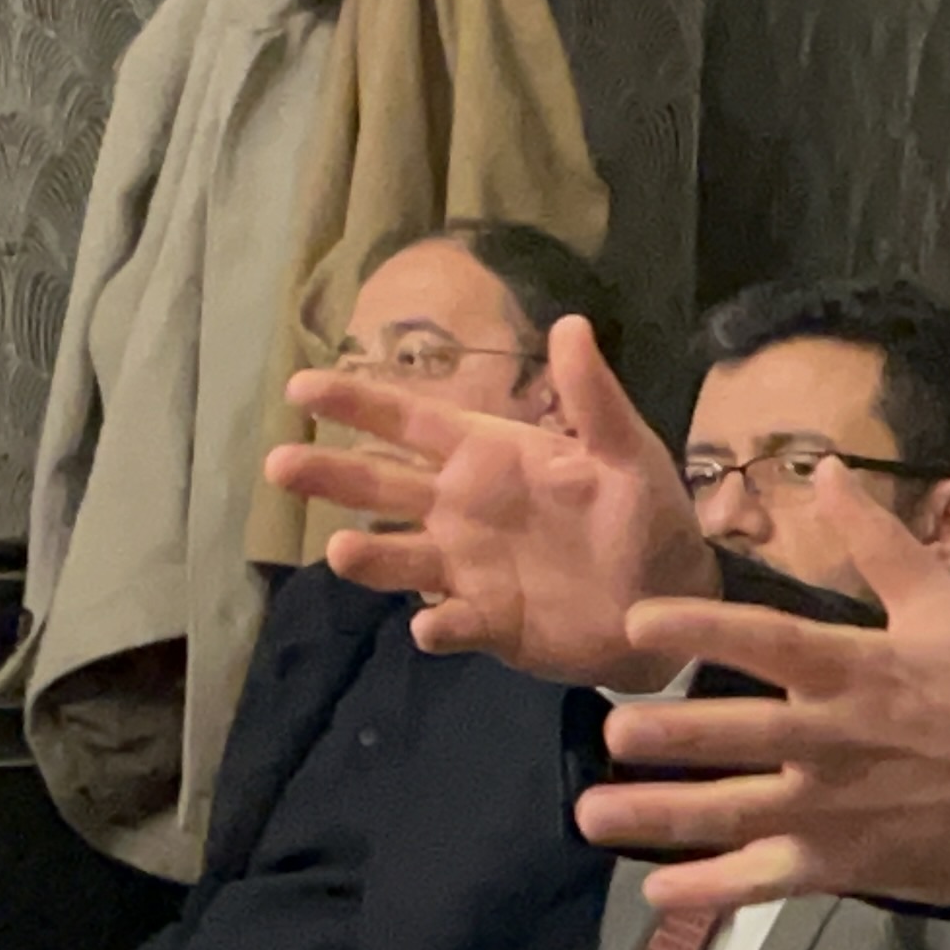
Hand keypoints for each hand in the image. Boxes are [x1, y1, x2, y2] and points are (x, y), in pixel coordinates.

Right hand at [262, 316, 718, 691]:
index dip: (358, 403)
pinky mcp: (490, 622)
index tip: (300, 386)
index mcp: (490, 456)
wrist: (670, 598)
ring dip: (369, 556)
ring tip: (343, 549)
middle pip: (381, 487)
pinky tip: (432, 623)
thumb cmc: (645, 513)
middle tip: (279, 464)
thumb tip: (570, 325)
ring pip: (401, 558)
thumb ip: (593, 397)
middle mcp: (464, 509)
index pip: (411, 423)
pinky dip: (441, 624)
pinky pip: (454, 623)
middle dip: (330, 474)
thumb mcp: (626, 450)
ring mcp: (469, 568)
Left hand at [577, 460, 949, 909]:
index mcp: (856, 668)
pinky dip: (710, 891)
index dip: (698, 626)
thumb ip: (879, 541)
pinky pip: (763, 881)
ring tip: (592, 813)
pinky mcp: (842, 863)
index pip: (764, 640)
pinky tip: (657, 892)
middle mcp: (833, 739)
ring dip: (659, 815)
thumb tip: (824, 471)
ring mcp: (834, 808)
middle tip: (607, 732)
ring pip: (732, 813)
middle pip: (734, 733)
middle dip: (665, 735)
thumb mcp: (948, 606)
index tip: (638, 620)